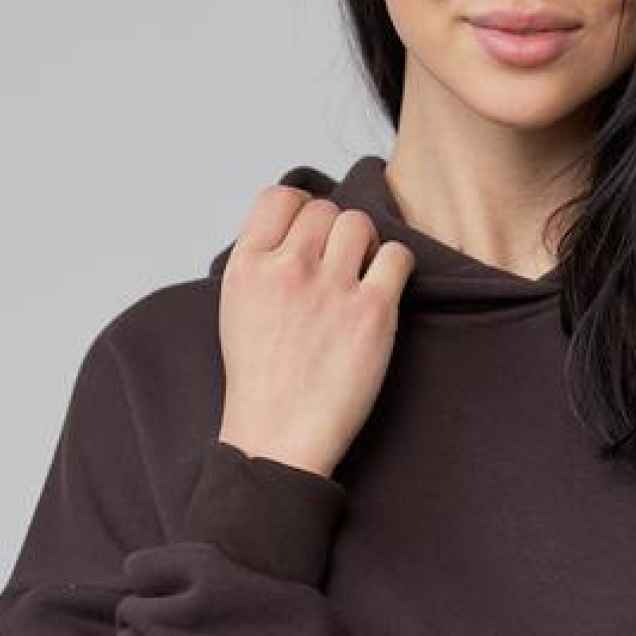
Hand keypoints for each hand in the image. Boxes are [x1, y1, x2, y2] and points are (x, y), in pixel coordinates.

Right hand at [216, 183, 415, 476]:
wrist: (278, 439)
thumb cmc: (262, 381)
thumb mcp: (237, 308)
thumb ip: (261, 263)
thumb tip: (295, 228)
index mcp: (247, 266)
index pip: (281, 196)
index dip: (303, 209)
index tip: (312, 234)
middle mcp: (287, 269)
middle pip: (326, 211)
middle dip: (336, 234)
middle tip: (340, 268)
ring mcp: (330, 289)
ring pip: (360, 224)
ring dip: (367, 246)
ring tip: (362, 279)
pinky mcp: (372, 313)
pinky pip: (397, 256)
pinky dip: (396, 267)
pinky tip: (384, 292)